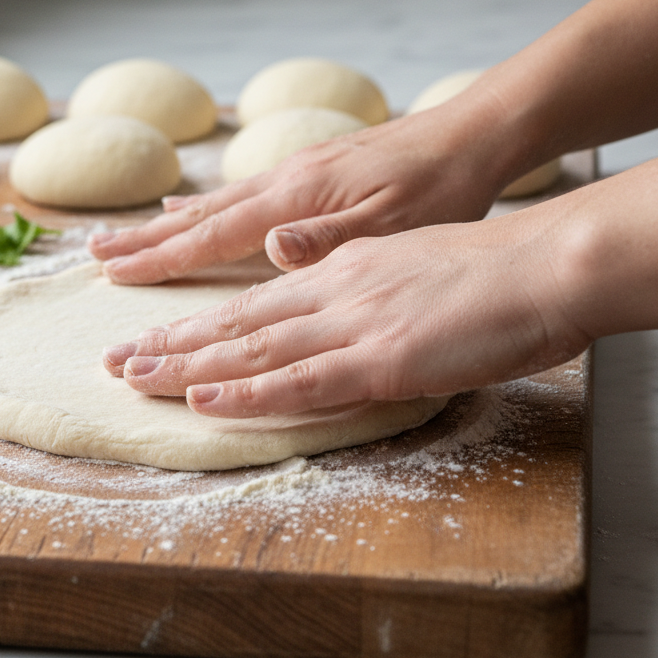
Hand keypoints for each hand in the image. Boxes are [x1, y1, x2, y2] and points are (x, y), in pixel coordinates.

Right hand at [90, 102, 511, 284]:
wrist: (471, 134)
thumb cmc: (440, 186)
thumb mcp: (395, 221)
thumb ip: (329, 238)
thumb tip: (266, 249)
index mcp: (298, 199)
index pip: (215, 236)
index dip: (163, 259)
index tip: (115, 275)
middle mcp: (285, 181)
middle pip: (201, 216)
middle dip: (146, 240)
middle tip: (95, 256)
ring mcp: (296, 171)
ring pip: (216, 202)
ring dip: (167, 224)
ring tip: (128, 236)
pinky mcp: (311, 169)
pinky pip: (242, 192)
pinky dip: (206, 205)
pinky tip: (197, 207)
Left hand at [102, 210, 591, 416]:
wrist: (544, 263)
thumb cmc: (487, 268)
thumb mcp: (406, 260)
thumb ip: (354, 276)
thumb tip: (313, 285)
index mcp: (339, 266)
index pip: (253, 298)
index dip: (198, 319)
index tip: (152, 333)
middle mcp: (332, 287)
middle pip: (234, 318)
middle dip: (169, 340)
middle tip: (113, 359)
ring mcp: (352, 320)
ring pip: (251, 345)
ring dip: (186, 363)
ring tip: (130, 375)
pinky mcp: (380, 356)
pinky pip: (300, 379)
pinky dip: (247, 390)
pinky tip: (202, 397)